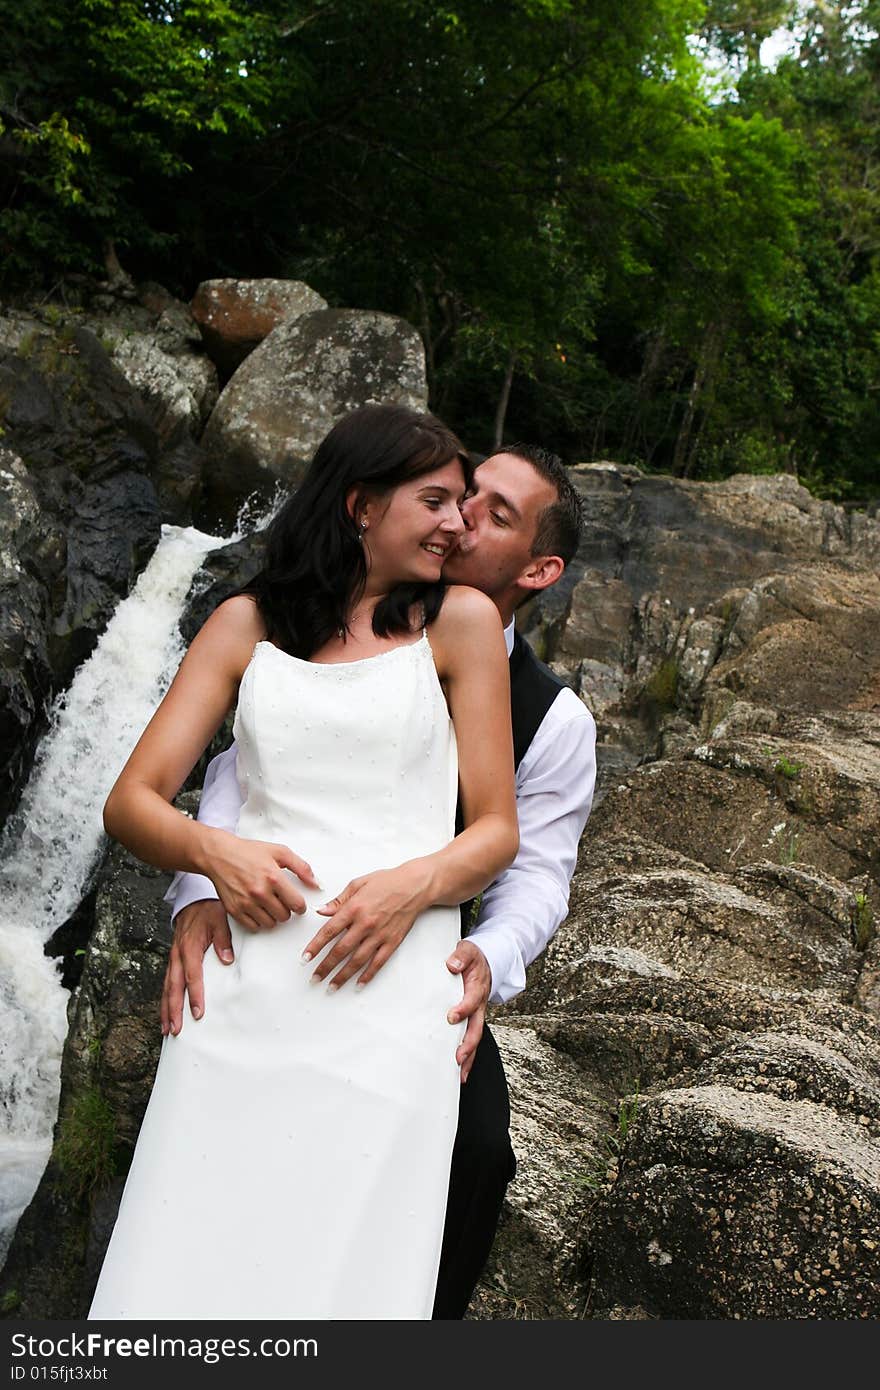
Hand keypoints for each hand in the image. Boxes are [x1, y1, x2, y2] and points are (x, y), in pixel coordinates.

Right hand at [161, 899, 231, 1035]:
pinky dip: (165, 1000)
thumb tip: (227, 959)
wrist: (193, 901)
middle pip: (173, 987)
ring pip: (167, 988)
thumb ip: (223, 939)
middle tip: (176, 1030)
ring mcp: (173, 959)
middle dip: (174, 1010)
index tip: (198, 1013)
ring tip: (167, 1029)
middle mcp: (177, 956)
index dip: (194, 995)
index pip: (192, 976)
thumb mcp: (219, 920)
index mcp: (189, 947)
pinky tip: (166, 1014)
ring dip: (166, 1009)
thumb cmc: (208, 911)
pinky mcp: (173, 961)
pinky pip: (167, 983)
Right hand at [202, 827, 319, 929]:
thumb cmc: (248, 852)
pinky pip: (254, 927)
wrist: (219, 855)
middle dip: (286, 909)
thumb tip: (316, 883)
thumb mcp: (279, 852)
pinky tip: (258, 909)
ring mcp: (246, 903)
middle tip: (281, 900)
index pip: (297, 904)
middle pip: (284, 916)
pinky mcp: (234, 910)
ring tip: (269, 903)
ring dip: (273, 916)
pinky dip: (258, 921)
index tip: (297, 903)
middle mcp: (260, 892)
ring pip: (270, 923)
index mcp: (273, 877)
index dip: (300, 906)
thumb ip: (302, 867)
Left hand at [304, 861, 428, 989]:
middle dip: (325, 967)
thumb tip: (321, 911)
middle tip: (314, 978)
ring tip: (331, 987)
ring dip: (342, 976)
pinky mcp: (392, 942)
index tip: (305, 958)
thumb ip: (338, 901)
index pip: (329, 931)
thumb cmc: (387, 881)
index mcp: (354, 908)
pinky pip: (378, 962)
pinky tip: (358, 985)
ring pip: (357, 960)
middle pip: (340, 950)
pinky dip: (367, 975)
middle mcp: (365, 924)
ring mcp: (379, 935)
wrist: (414, 886)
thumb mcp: (358, 884)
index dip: (315, 946)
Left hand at [445, 940, 491, 1083]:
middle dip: (468, 1044)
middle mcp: (479, 1005)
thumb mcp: (468, 951)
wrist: (486, 962)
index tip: (452, 1017)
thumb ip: (461, 956)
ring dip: (469, 1056)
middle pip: (477, 1027)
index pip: (472, 1000)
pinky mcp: (472, 1020)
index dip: (464, 1008)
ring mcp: (477, 1015)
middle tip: (458, 1057)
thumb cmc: (473, 959)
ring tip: (460, 1073)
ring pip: (475, 1038)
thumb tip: (452, 965)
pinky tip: (460, 1070)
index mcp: (477, 988)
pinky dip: (468, 1057)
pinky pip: (471, 1039)